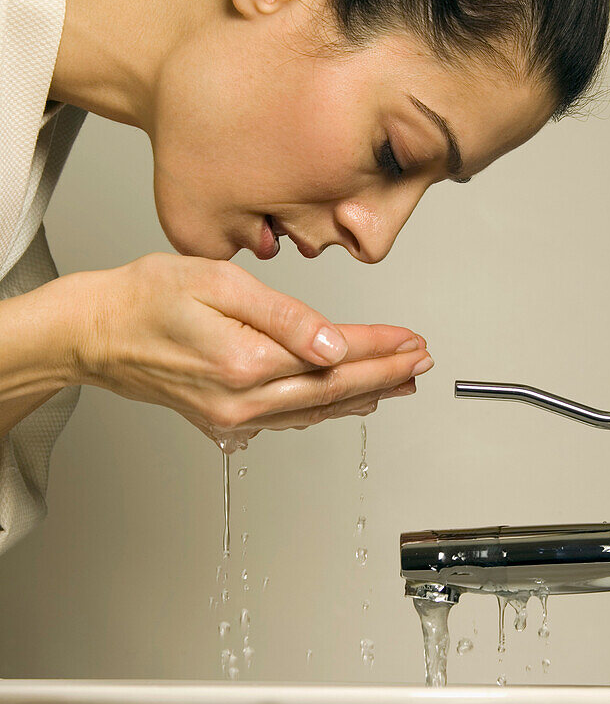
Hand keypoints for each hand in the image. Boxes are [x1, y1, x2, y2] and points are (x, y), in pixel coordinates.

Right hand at [65, 253, 431, 448]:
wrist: (94, 332)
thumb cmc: (146, 297)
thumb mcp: (216, 284)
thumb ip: (283, 316)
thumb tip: (335, 345)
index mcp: (244, 363)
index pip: (334, 358)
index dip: (380, 349)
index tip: (412, 340)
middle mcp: (241, 401)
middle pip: (333, 390)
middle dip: (385, 375)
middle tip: (422, 362)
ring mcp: (232, 417)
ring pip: (315, 411)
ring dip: (363, 396)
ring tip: (399, 382)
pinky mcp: (223, 420)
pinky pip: (289, 419)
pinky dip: (325, 410)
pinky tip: (346, 401)